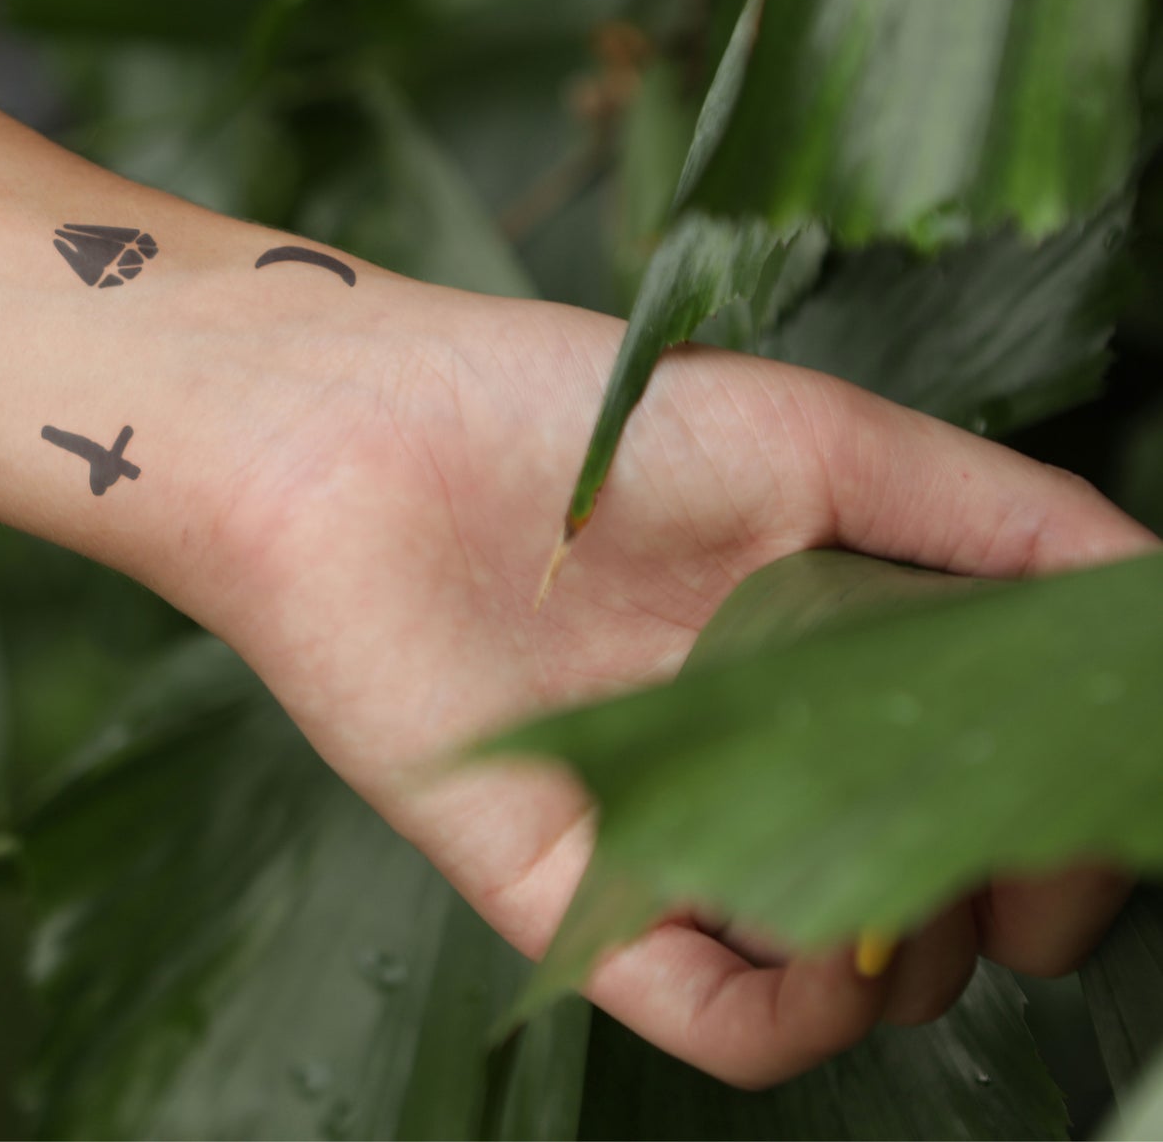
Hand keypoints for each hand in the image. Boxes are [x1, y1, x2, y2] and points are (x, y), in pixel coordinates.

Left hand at [150, 279, 1154, 1087]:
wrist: (352, 446)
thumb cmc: (578, 416)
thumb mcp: (820, 441)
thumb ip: (994, 518)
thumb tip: (1150, 599)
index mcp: (825, 643)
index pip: (984, 760)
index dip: (1064, 801)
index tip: (1096, 806)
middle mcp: (758, 745)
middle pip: (931, 878)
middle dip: (1013, 893)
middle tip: (1018, 867)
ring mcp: (669, 825)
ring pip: (840, 966)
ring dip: (913, 958)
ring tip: (906, 889)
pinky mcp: (570, 889)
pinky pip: (710, 1014)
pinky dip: (795, 1019)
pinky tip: (823, 955)